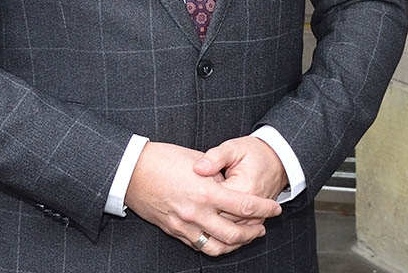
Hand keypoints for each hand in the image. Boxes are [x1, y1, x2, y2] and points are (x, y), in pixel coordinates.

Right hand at [125, 141, 280, 255]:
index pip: (245, 206)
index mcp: (206, 192)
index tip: (275, 208)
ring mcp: (183, 225)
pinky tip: (223, 238)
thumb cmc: (165, 159)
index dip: (265, 209)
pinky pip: (199, 245)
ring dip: (236, 244)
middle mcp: (196, 213)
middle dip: (254, 232)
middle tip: (263, 225)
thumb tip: (235, 186)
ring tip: (246, 236)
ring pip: (216, 247)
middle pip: (234, 234)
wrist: (132, 171)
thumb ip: (219, 176)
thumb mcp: (198, 160)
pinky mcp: (173, 231)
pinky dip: (215, 244)